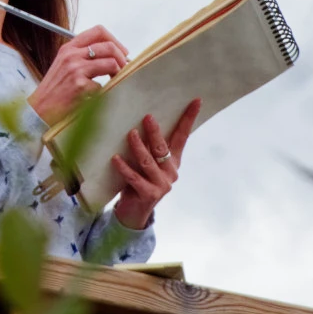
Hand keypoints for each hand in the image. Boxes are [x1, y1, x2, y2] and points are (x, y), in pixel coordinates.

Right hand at [27, 25, 129, 124]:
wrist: (39, 109)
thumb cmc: (54, 89)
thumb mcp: (64, 65)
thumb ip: (82, 56)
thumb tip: (110, 54)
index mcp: (68, 48)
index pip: (98, 31)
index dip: (114, 40)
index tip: (121, 51)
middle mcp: (72, 55)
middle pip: (108, 46)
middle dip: (122, 57)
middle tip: (124, 67)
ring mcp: (76, 70)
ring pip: (111, 63)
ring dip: (118, 73)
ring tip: (114, 80)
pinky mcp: (80, 86)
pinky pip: (103, 85)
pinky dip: (103, 92)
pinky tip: (95, 96)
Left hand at [110, 100, 199, 229]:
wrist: (134, 212)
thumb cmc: (139, 181)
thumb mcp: (147, 162)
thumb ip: (149, 146)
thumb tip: (143, 119)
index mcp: (173, 160)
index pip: (183, 136)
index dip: (188, 118)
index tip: (196, 100)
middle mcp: (171, 171)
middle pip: (163, 148)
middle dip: (155, 132)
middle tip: (147, 117)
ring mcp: (161, 184)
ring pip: (148, 162)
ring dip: (138, 147)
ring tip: (130, 134)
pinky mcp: (149, 194)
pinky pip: (135, 177)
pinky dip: (125, 168)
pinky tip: (116, 158)